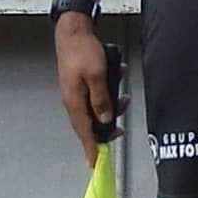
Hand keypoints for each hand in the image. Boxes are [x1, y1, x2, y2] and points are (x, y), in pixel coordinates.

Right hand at [54, 13, 119, 148]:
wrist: (73, 32)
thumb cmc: (84, 51)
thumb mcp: (98, 76)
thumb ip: (101, 99)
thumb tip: (104, 119)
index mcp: (75, 101)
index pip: (84, 132)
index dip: (91, 149)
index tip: (94, 164)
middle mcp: (73, 100)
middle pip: (90, 124)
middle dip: (106, 128)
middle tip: (120, 130)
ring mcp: (75, 92)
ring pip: (95, 109)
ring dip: (111, 107)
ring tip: (124, 99)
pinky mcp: (80, 85)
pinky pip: (96, 96)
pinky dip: (107, 94)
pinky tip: (118, 80)